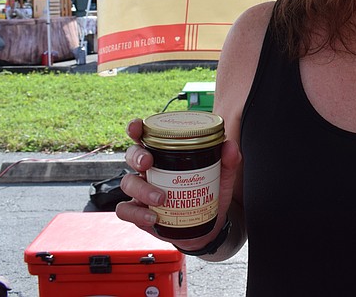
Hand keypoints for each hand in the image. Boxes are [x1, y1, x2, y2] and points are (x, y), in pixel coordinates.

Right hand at [115, 117, 241, 251]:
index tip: (137, 127)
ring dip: (142, 189)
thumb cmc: (206, 196)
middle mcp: (149, 171)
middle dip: (137, 156)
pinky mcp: (139, 213)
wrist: (205, 227)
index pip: (146, 137)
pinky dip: (137, 214)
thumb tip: (229, 145)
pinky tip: (153, 216)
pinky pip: (126, 211)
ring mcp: (141, 192)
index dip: (136, 129)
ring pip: (128, 183)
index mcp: (164, 156)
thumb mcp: (220, 179)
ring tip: (161, 198)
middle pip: (132, 156)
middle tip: (148, 162)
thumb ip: (227, 162)